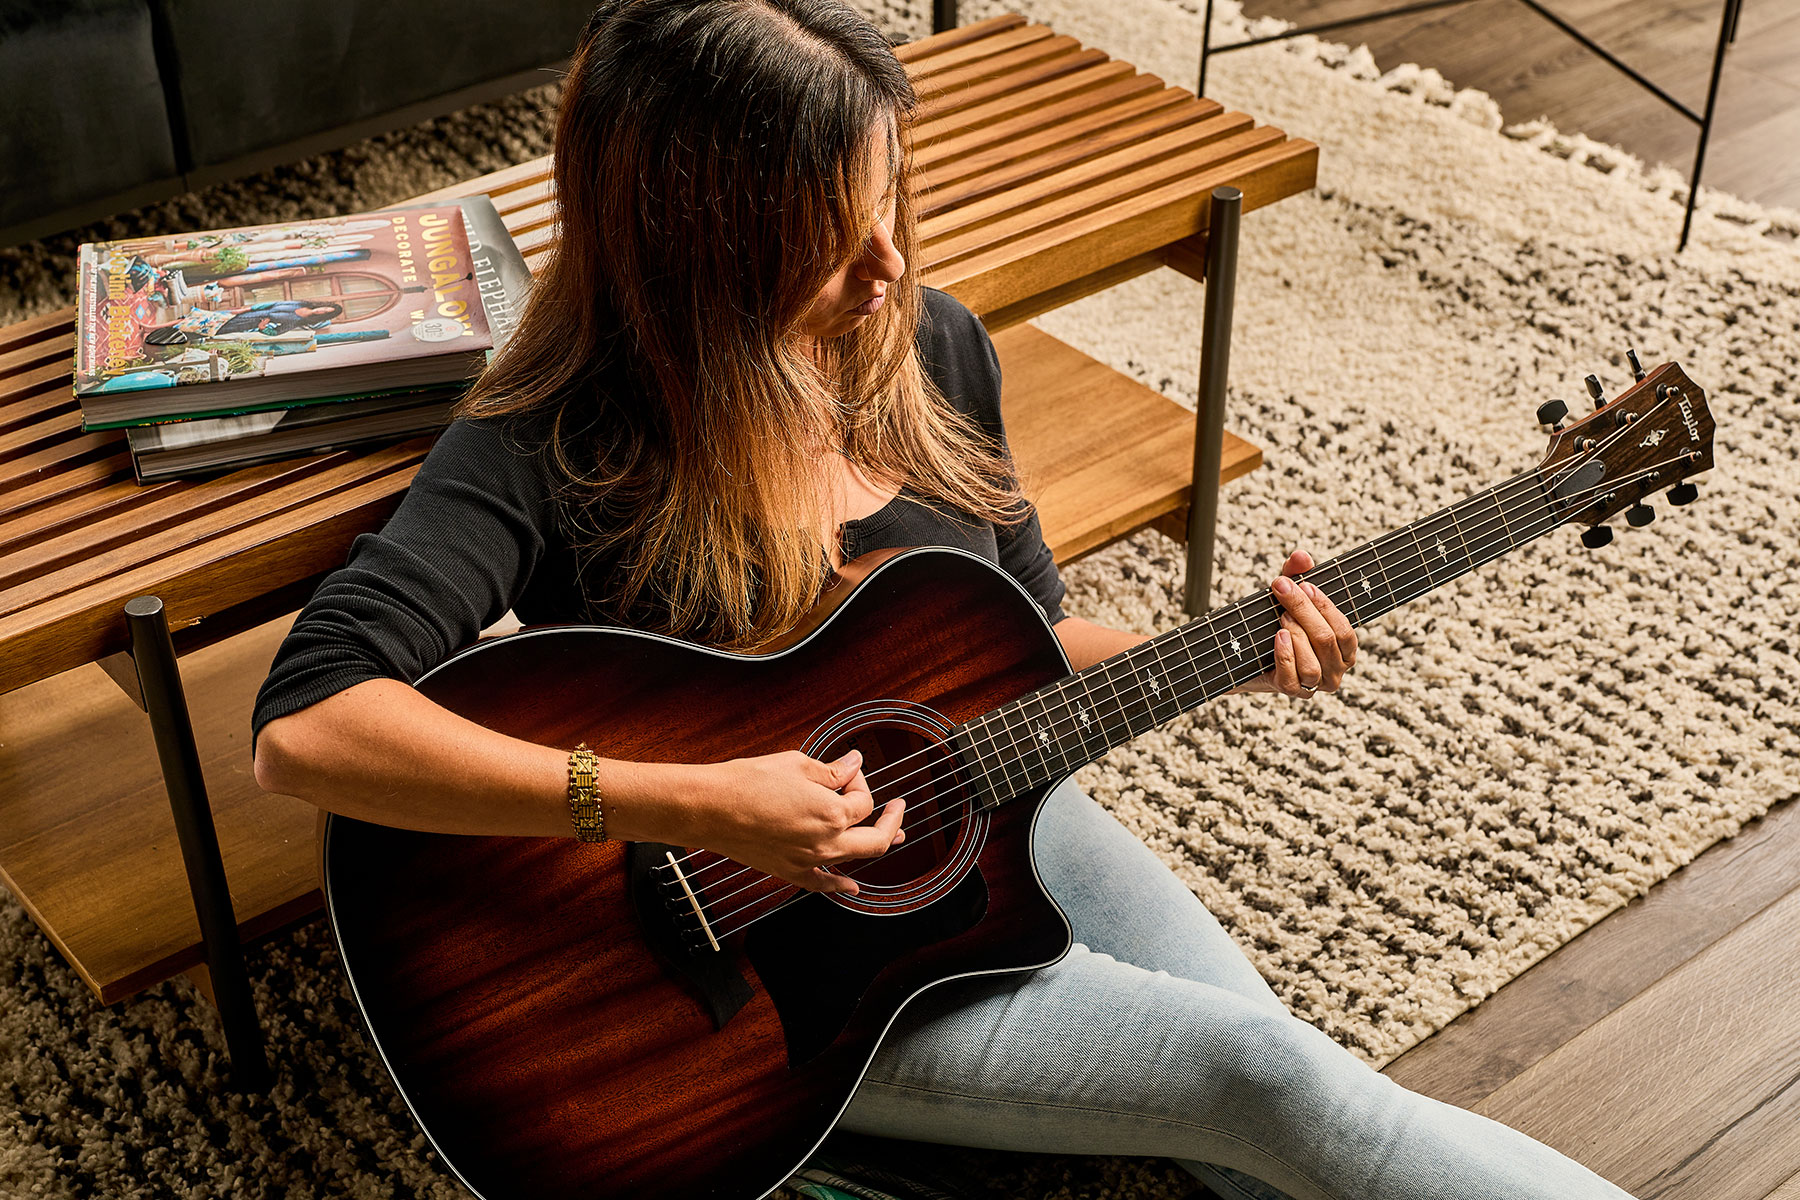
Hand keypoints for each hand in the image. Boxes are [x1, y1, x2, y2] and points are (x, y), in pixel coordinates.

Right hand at [698, 749, 905, 894]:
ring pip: (854, 859)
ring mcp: (808, 861)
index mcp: (831, 813)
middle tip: (897, 808)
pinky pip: (822, 885)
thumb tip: (852, 764)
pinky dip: (840, 886)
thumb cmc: (747, 783)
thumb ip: (831, 769)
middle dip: (891, 821)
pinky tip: (852, 886)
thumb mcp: (797, 764)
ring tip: (893, 835)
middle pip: (875, 838)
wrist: (709, 808)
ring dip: (877, 846)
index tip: (848, 770)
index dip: (859, 780)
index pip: (862, 799)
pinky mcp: (789, 871)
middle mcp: (826, 842)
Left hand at [1238, 550, 1357, 698]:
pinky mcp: (1291, 691)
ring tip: (1281, 617)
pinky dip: (1285, 654)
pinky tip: (1277, 636)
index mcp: (1344, 650)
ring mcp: (1314, 685)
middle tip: (1283, 590)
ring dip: (1295, 635)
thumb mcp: (1287, 597)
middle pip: (1327, 641)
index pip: (1344, 630)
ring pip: (1313, 664)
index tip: (1304, 585)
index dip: (1324, 606)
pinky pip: (1294, 677)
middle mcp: (1335, 671)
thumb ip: (1296, 575)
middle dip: (1304, 611)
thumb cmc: (1276, 624)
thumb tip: (1301, 555)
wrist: (1245, 655)